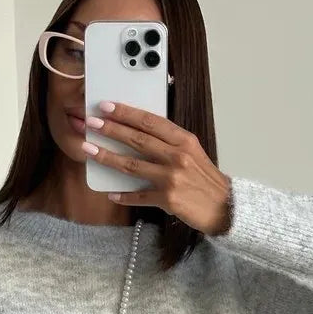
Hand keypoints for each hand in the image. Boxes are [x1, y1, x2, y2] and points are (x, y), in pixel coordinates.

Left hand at [81, 101, 231, 235]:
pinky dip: (124, 195)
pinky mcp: (167, 199)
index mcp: (184, 141)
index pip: (150, 122)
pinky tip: (110, 193)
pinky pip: (139, 196)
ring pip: (132, 165)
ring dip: (107, 157)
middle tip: (91, 123)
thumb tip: (141, 131)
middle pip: (137, 140)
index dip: (127, 113)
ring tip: (88, 150)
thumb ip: (170, 142)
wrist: (224, 206)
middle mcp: (177, 157)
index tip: (108, 107)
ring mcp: (171, 178)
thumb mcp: (193, 153)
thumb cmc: (206, 180)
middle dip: (111, 130)